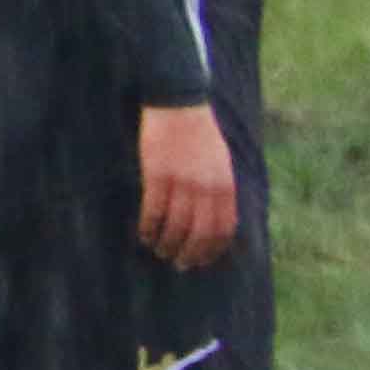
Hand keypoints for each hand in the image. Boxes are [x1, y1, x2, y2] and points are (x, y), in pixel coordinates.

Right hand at [133, 102, 235, 268]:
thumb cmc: (200, 135)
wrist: (179, 105)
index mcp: (225, 184)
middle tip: (179, 264)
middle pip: (199, 233)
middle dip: (189, 254)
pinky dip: (149, 229)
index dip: (212, 250)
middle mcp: (206, 187)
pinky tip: (144, 235)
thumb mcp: (222, 163)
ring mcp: (181, 182)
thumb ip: (222, 190)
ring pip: (175, 227)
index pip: (223, 229)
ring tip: (160, 251)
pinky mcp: (157, 176)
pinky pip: (153, 212)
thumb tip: (220, 220)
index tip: (202, 261)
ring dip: (167, 244)